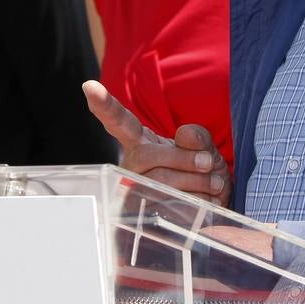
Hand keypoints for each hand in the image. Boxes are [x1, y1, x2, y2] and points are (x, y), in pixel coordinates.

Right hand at [83, 80, 230, 204]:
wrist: (210, 212)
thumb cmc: (202, 175)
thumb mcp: (205, 149)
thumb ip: (198, 137)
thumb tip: (184, 136)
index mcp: (141, 142)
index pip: (119, 121)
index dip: (104, 104)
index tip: (90, 86)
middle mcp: (131, 165)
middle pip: (148, 156)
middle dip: (183, 160)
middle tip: (209, 163)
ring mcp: (133, 192)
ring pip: (160, 183)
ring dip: (196, 182)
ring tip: (215, 184)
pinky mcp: (141, 217)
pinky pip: (168, 206)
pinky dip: (197, 202)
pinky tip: (207, 201)